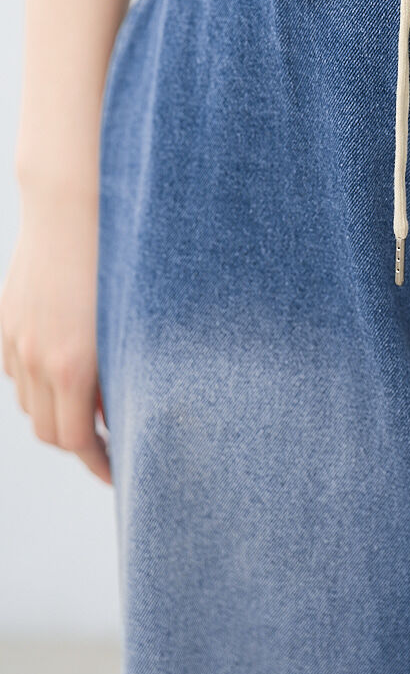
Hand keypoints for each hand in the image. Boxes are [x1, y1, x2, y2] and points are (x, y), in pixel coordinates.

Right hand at [1, 181, 111, 484]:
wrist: (73, 201)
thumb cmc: (120, 256)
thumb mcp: (132, 322)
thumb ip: (124, 373)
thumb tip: (122, 412)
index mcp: (71, 365)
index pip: (75, 441)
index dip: (99, 463)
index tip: (121, 472)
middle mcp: (35, 358)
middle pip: (48, 431)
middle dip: (79, 445)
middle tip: (112, 443)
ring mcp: (15, 338)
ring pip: (28, 403)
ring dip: (57, 414)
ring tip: (91, 407)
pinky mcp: (6, 318)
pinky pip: (16, 370)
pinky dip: (37, 384)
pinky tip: (65, 372)